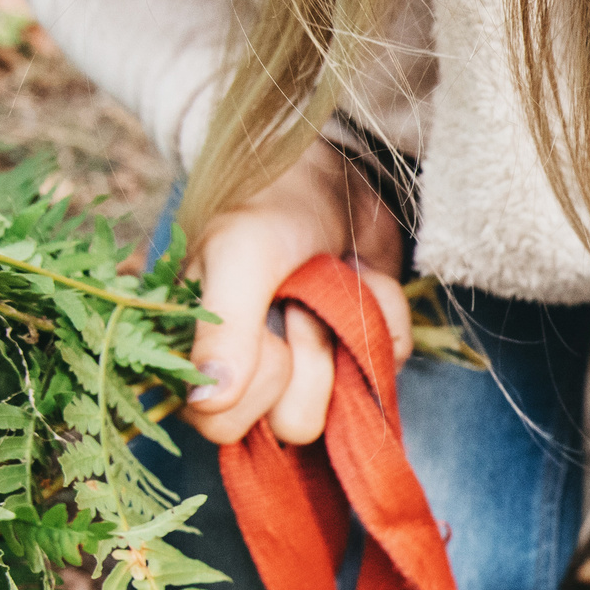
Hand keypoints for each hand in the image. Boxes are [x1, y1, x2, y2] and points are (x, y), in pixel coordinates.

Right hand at [178, 138, 411, 446]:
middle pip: (293, 424)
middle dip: (310, 357)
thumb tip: (209, 402)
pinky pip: (390, 364)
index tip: (266, 328)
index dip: (257, 381)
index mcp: (199, 358)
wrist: (329, 166)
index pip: (221, 424)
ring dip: (345, 333)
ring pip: (346, 404)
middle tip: (300, 304)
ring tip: (325, 288)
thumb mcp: (239, 254)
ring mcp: (310, 366)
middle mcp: (252, 374)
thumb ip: (222, 327)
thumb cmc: (266, 203)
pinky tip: (359, 279)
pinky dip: (385, 316)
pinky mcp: (358, 351)